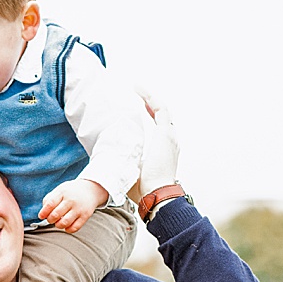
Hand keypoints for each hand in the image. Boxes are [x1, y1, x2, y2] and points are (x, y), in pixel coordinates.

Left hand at [38, 178, 107, 232]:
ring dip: (58, 225)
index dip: (44, 212)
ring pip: (64, 222)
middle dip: (50, 220)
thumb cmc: (70, 192)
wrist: (90, 190)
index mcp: (63, 192)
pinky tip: (66, 226)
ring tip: (58, 223)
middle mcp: (71, 200)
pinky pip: (75, 228)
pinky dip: (68, 229)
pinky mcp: (85, 215)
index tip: (41, 216)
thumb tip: (43, 213)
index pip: (50, 203)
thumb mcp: (60, 190)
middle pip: (56, 214)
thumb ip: (49, 199)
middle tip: (50, 219)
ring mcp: (79, 208)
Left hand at [127, 88, 179, 203]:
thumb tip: (112, 159)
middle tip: (138, 92)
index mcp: (166, 148)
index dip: (150, 113)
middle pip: (162, 114)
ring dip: (149, 97)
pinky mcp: (166, 133)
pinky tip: (139, 90)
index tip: (140, 107)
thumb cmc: (145, 188)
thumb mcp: (134, 170)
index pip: (160, 125)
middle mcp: (171, 140)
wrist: (157, 194)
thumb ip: (128, 161)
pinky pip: (160, 108)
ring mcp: (170, 136)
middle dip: (150, 102)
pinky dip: (150, 98)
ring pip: (162, 109)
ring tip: (137, 87)